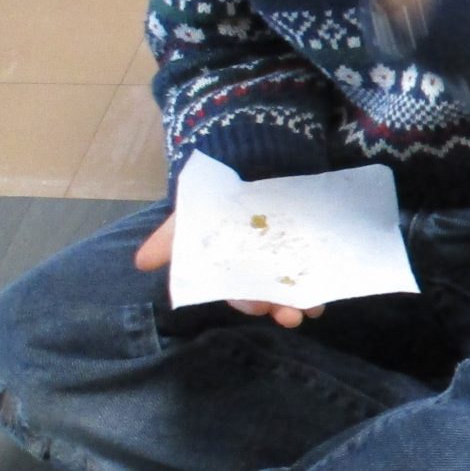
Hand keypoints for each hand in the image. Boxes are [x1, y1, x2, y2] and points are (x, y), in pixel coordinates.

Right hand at [132, 210, 323, 327]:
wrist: (255, 154)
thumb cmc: (219, 195)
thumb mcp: (190, 214)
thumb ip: (169, 239)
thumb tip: (140, 263)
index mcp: (231, 265)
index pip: (238, 292)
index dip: (248, 303)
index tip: (258, 307)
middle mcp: (259, 265)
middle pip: (269, 295)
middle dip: (277, 307)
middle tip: (289, 315)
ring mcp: (286, 254)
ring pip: (294, 286)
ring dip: (302, 302)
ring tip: (312, 309)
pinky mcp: (310, 241)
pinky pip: (316, 267)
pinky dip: (322, 280)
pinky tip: (329, 288)